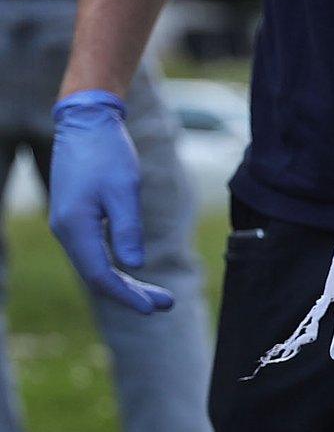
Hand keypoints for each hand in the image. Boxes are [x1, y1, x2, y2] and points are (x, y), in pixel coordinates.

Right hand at [48, 91, 173, 313]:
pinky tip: (134, 272)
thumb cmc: (107, 152)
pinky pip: (94, 252)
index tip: (154, 308)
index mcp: (75, 227)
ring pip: (96, 265)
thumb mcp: (124, 189)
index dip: (126, 295)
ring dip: (126, 282)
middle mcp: (67, 231)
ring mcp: (69, 225)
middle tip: (167, 305)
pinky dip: (116, 266)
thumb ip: (127, 228)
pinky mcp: (77, 218)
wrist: (86, 122)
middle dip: (131, 294)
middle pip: (98, 276)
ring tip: (159, 296)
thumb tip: (133, 266)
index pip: (100, 275)